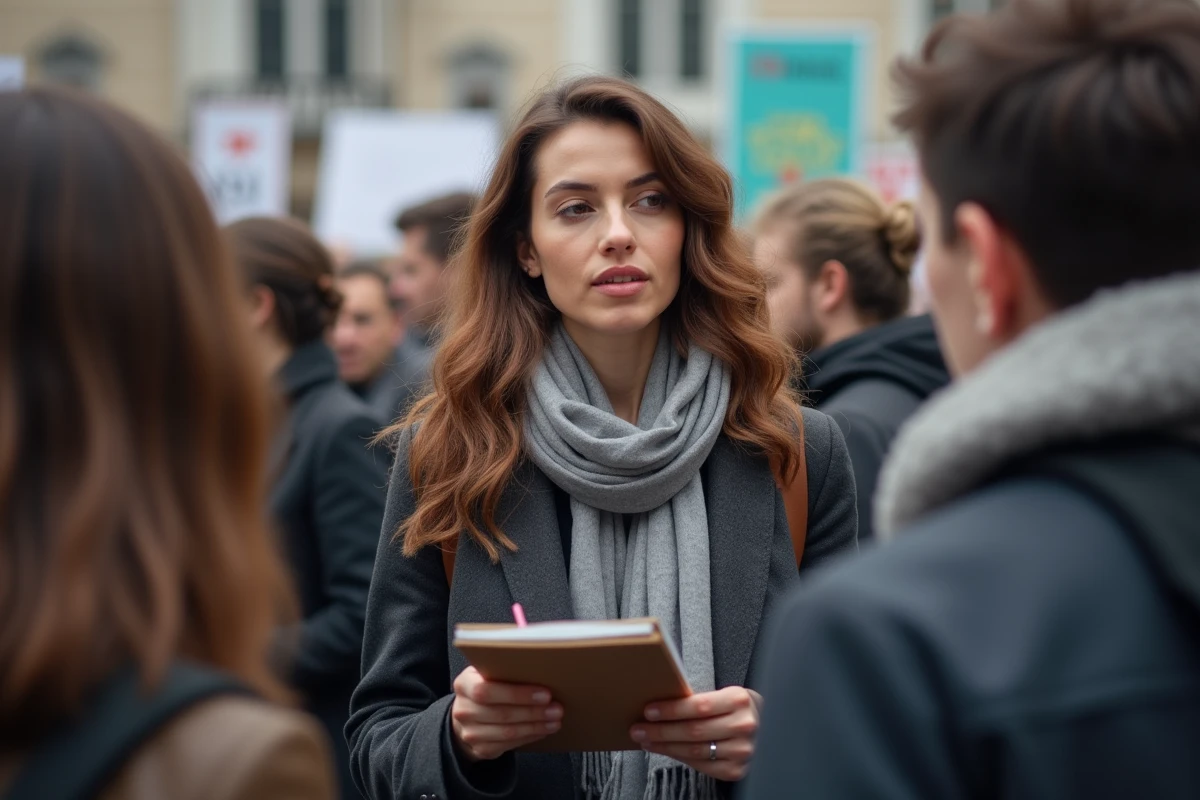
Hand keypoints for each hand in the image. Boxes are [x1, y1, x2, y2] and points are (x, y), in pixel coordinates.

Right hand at [450, 666, 562, 761]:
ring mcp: (469, 732)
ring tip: (555, 720)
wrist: (467, 715)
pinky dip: (529, 737)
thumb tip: (541, 669)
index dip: (517, 694)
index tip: (545, 694)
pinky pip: (508, 745)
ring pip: (507, 732)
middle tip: (557, 708)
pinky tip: (542, 730)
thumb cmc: (485, 687)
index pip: (486, 690)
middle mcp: (463, 710)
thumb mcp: (487, 673)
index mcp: (464, 684)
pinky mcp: (480, 749)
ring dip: (535, 727)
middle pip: (501, 713)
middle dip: (533, 712)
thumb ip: (504, 671)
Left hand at [630, 687, 760, 781]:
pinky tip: (665, 750)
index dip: (671, 710)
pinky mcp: (736, 770)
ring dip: (665, 746)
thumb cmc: (737, 709)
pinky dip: (679, 757)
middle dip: (661, 730)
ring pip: (694, 750)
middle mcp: (743, 726)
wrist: (767, 729)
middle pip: (693, 731)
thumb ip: (702, 700)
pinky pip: (701, 765)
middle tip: (638, 728)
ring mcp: (741, 751)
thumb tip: (661, 705)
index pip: (699, 706)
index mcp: (739, 700)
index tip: (648, 711)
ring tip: (646, 740)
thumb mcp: (726, 695)